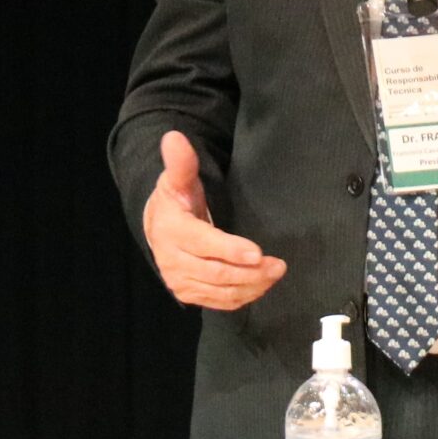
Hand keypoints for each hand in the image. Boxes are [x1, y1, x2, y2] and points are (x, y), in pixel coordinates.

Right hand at [141, 131, 284, 309]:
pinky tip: (260, 286)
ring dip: (251, 286)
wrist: (158, 228)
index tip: (258, 253)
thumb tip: (174, 137)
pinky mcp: (189, 294)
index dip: (231, 250)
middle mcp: (173, 261)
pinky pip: (218, 302)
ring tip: (275, 273)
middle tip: (279, 265)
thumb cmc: (176, 201)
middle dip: (250, 272)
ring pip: (220, 291)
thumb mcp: (177, 179)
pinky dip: (242, 297)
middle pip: (215, 273)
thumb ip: (181, 162)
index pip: (204, 244)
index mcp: (172, 231)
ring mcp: (180, 281)